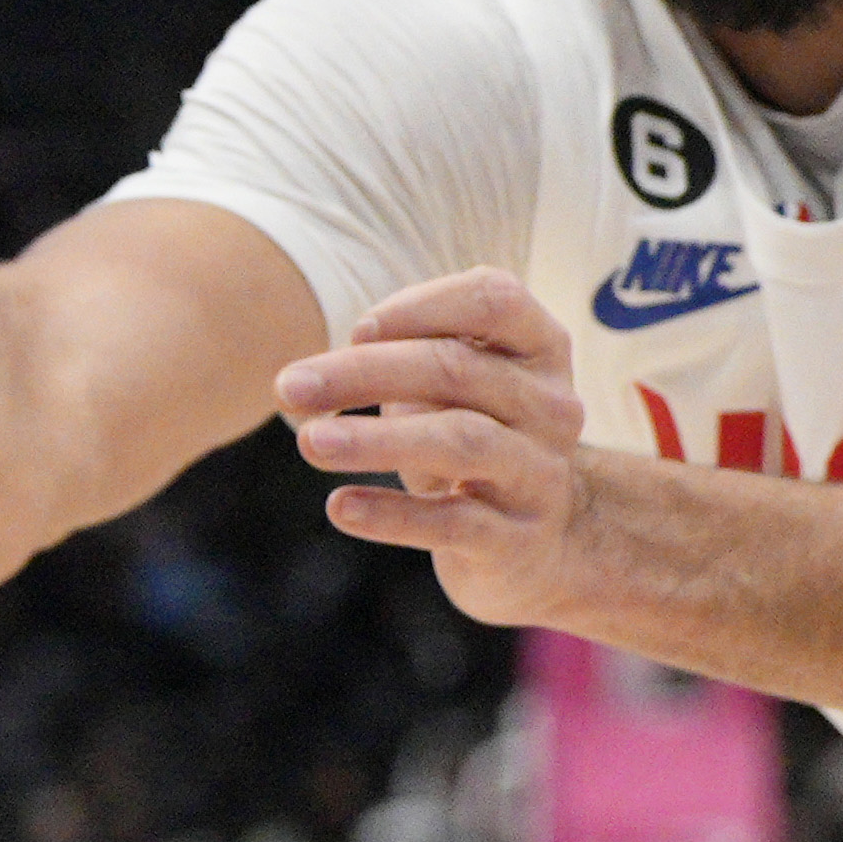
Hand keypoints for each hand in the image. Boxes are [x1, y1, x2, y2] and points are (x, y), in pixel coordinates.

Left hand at [281, 272, 608, 629]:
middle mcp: (552, 406)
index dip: (420, 306)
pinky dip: (390, 514)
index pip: (492, 299)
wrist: (536, 542)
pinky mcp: (517, 540)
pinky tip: (340, 506)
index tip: (357, 330)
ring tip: (309, 441)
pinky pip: (450, 523)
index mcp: (542, 349)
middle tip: (290, 387)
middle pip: (456, 370)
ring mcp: (539, 473)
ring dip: (375, 440)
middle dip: (364, 373)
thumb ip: (408, 356)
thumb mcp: (455, 386)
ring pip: (458, 442)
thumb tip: (331, 366)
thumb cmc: (476, 437)